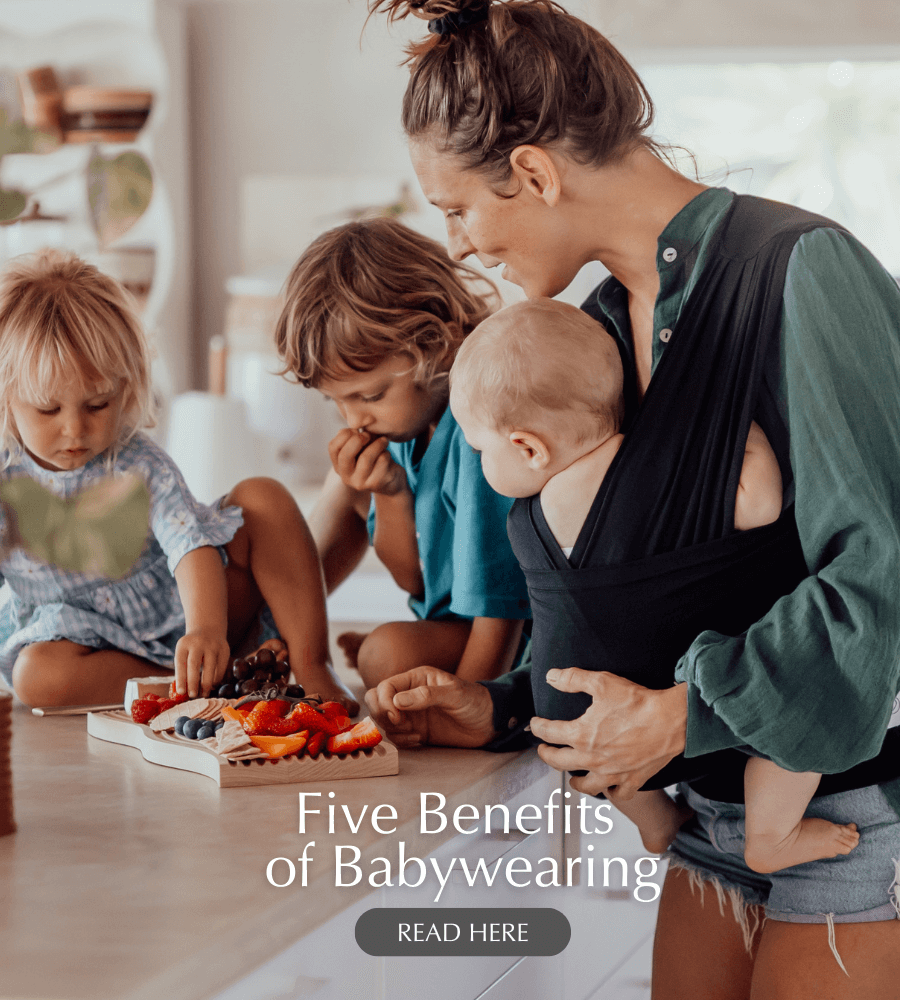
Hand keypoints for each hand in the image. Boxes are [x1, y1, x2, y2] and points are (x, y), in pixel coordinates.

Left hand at [174, 628, 229, 698]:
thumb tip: (184, 691)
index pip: (180, 663)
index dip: (181, 679)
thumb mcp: (184, 652)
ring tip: (203, 694)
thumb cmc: (192, 648)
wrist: (208, 628)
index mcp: (183, 644)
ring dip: (207, 683)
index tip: (181, 692)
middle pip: (194, 664)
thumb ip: (183, 668)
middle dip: (193, 682)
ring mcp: (213, 645)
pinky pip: (221, 667)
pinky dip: (217, 678)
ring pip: (210, 666)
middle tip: (193, 695)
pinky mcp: (224, 649)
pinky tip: (212, 685)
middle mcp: (198, 643)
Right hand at [328, 428, 406, 495]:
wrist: (391, 481)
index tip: (357, 431)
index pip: (333, 447)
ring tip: (384, 441)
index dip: (345, 434)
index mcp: (339, 466)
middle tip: (369, 435)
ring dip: (377, 443)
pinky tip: (387, 454)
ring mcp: (360, 483)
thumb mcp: (362, 447)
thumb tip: (355, 429)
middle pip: (345, 455)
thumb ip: (355, 438)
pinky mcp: (376, 484)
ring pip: (366, 457)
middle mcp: (346, 477)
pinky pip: (382, 460)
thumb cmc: (374, 459)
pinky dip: (386, 452)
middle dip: (358, 439)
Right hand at [364, 666, 496, 748]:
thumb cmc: (475, 701)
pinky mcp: (415, 730)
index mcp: (416, 679)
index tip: (398, 717)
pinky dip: (401, 740)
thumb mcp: (454, 694)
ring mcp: (411, 713)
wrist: (489, 723)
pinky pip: (395, 735)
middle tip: (400, 724)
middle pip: (376, 700)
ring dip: (393, 730)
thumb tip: (397, 701)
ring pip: (383, 720)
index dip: (385, 702)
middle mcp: (409, 694)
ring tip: (415, 733)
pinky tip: (419, 739)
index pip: (385, 686)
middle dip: (382, 715)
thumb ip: (427, 695)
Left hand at [529, 669, 687, 798]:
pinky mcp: (632, 780)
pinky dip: (609, 792)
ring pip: (585, 786)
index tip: (535, 724)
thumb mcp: (602, 683)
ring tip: (571, 775)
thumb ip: (573, 679)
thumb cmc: (637, 702)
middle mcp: (593, 759)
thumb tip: (551, 676)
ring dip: (574, 780)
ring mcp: (612, 773)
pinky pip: (616, 794)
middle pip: (559, 762)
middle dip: (547, 755)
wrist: (671, 720)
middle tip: (543, 750)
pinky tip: (607, 786)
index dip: (538, 727)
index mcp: (582, 735)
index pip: (549, 733)